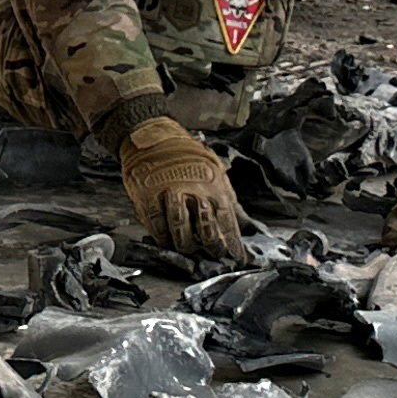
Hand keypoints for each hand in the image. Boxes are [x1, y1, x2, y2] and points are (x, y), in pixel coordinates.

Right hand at [114, 115, 247, 262]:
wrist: (156, 139)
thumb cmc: (188, 158)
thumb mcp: (217, 174)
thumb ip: (230, 201)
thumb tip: (246, 224)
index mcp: (215, 187)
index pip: (228, 223)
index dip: (234, 245)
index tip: (237, 258)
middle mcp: (195, 192)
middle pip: (207, 231)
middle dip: (212, 248)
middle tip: (213, 254)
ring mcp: (171, 195)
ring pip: (182, 232)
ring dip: (186, 246)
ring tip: (189, 249)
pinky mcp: (149, 198)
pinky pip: (158, 227)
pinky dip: (163, 238)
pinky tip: (167, 239)